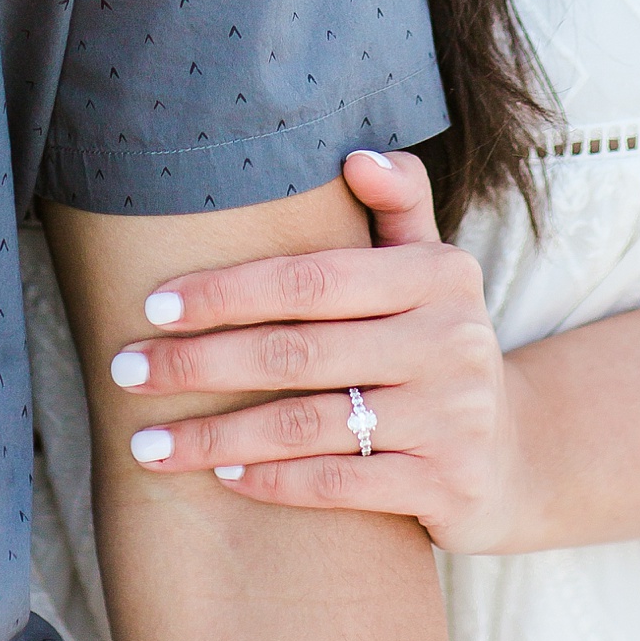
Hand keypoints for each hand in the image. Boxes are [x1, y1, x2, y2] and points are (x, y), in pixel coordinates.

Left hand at [106, 148, 528, 552]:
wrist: (513, 455)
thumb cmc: (439, 343)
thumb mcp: (432, 268)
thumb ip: (399, 205)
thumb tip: (354, 153)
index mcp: (438, 274)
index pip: (311, 278)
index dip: (227, 290)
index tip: (153, 303)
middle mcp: (450, 341)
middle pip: (297, 352)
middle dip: (200, 363)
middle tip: (126, 369)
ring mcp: (451, 418)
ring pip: (308, 425)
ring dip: (217, 436)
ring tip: (145, 443)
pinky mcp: (447, 486)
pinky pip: (340, 484)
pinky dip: (275, 481)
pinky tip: (223, 477)